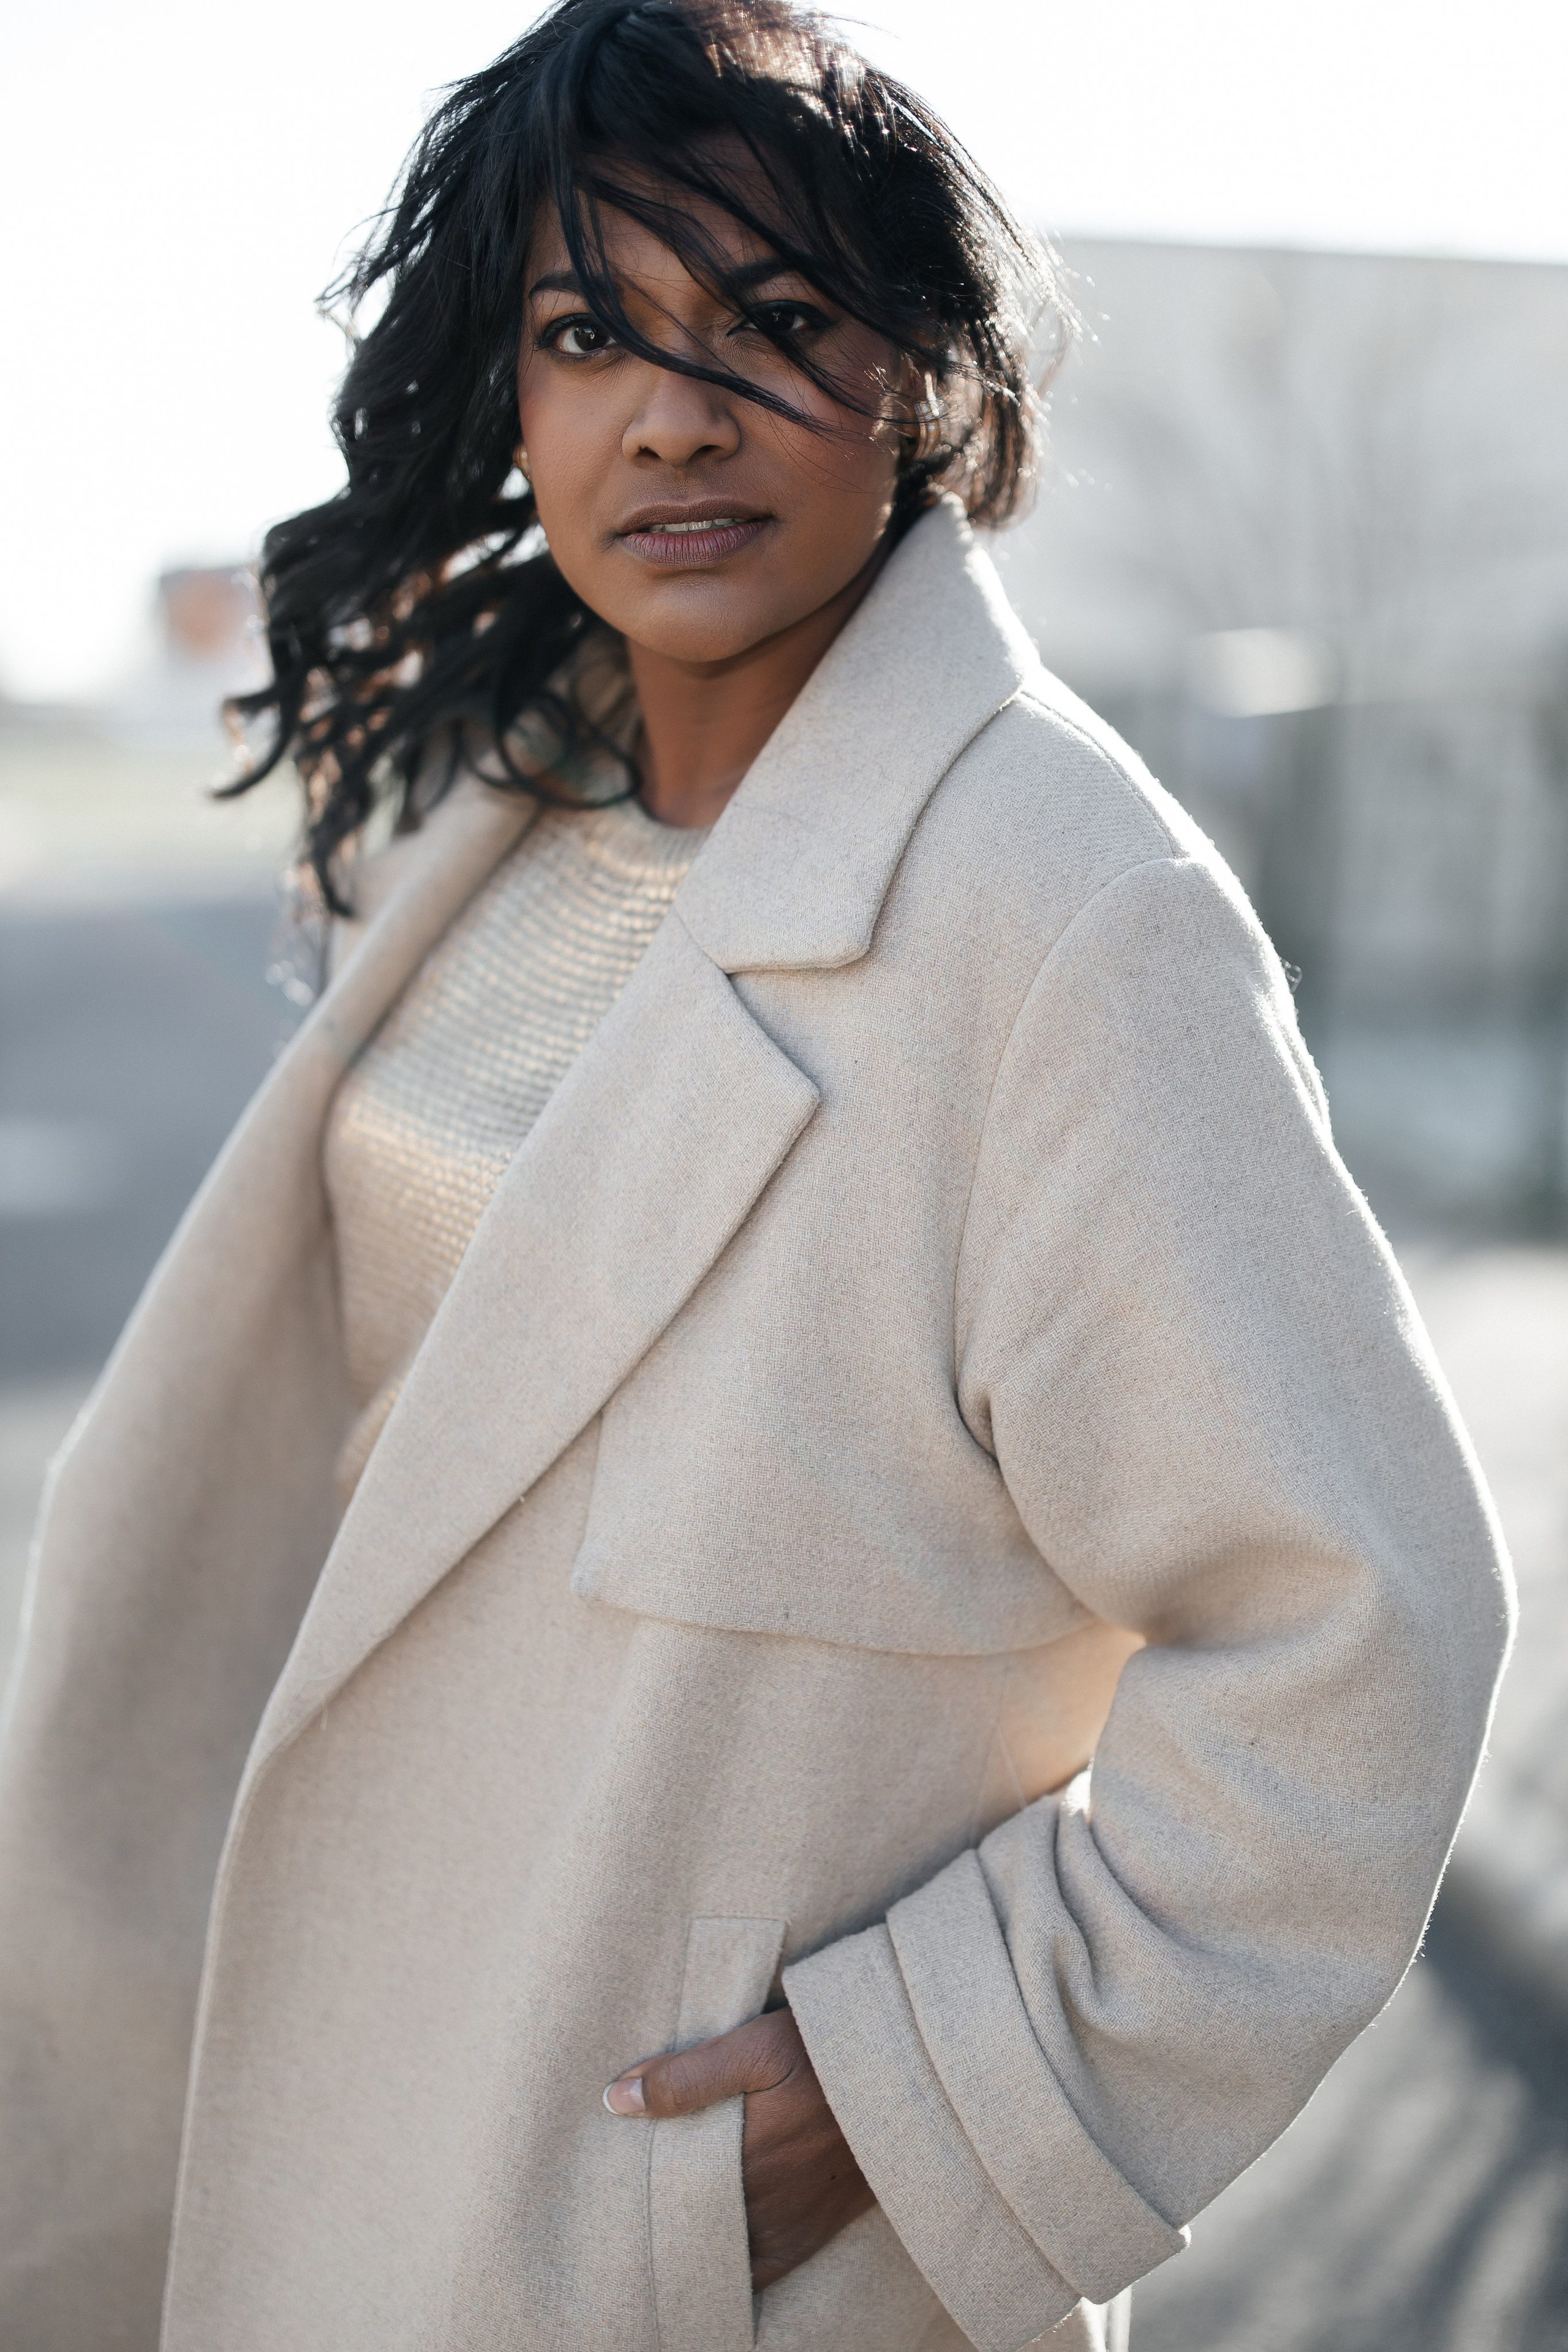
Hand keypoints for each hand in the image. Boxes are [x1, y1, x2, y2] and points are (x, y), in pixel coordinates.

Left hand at [604, 2006, 874, 2288]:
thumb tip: (615, 2098)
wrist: (904, 2075)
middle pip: (692, 2223)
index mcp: (739, 2158)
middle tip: (625, 2211)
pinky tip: (714, 2260)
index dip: (637, 2191)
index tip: (611, 2184)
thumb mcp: (755, 2046)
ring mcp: (788, 2224)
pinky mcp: (812, 2232)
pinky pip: (762, 2271)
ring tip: (661, 2231)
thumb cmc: (823, 2052)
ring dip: (693, 2240)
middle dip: (660, 2216)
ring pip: (722, 2250)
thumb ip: (686, 2077)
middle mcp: (760, 2203)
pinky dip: (734, 2272)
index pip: (668, 2193)